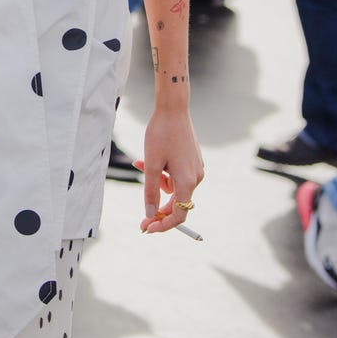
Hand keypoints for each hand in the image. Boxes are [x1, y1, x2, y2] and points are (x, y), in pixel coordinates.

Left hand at [137, 107, 203, 233]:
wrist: (173, 109)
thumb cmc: (161, 135)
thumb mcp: (151, 165)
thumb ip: (151, 192)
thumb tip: (149, 214)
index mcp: (187, 181)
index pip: (179, 215)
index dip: (163, 225)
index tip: (147, 228)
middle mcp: (196, 177)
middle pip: (177, 203)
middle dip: (157, 208)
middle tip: (141, 217)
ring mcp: (195, 169)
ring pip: (173, 187)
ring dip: (157, 182)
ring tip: (140, 162)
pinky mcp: (192, 161)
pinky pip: (176, 175)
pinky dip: (163, 172)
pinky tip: (150, 158)